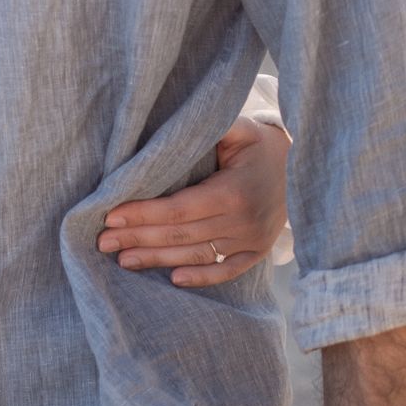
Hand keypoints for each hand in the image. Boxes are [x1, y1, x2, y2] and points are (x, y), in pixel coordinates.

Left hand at [97, 112, 289, 285]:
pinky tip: (173, 280)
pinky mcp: (257, 252)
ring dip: (157, 259)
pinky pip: (226, 270)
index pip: (178, 208)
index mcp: (233, 191)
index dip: (143, 214)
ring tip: (123, 260)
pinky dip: (201, 277)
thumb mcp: (238, 129)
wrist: (303, 167)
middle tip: (102, 243)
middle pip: (180, 235)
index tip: (110, 216)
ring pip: (196, 254)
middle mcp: (242, 220)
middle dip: (138, 238)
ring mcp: (251, 240)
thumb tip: (175, 125)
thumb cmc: (259, 144)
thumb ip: (211, 129)